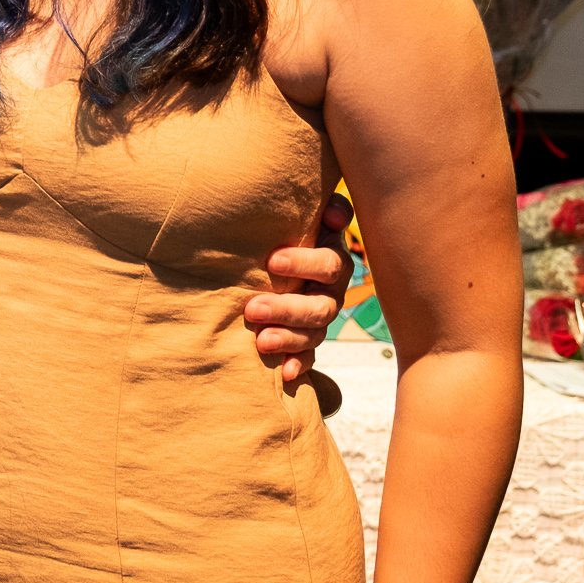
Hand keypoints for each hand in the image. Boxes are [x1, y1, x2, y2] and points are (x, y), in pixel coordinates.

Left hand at [248, 191, 355, 385]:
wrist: (265, 263)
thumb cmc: (275, 231)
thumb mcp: (288, 219)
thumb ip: (309, 208)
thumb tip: (330, 208)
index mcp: (328, 255)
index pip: (329, 261)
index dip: (306, 262)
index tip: (272, 262)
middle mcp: (330, 287)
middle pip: (321, 302)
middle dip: (287, 306)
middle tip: (253, 308)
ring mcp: (321, 314)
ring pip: (316, 330)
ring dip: (289, 336)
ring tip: (260, 341)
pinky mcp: (309, 338)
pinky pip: (310, 355)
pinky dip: (299, 363)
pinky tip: (285, 374)